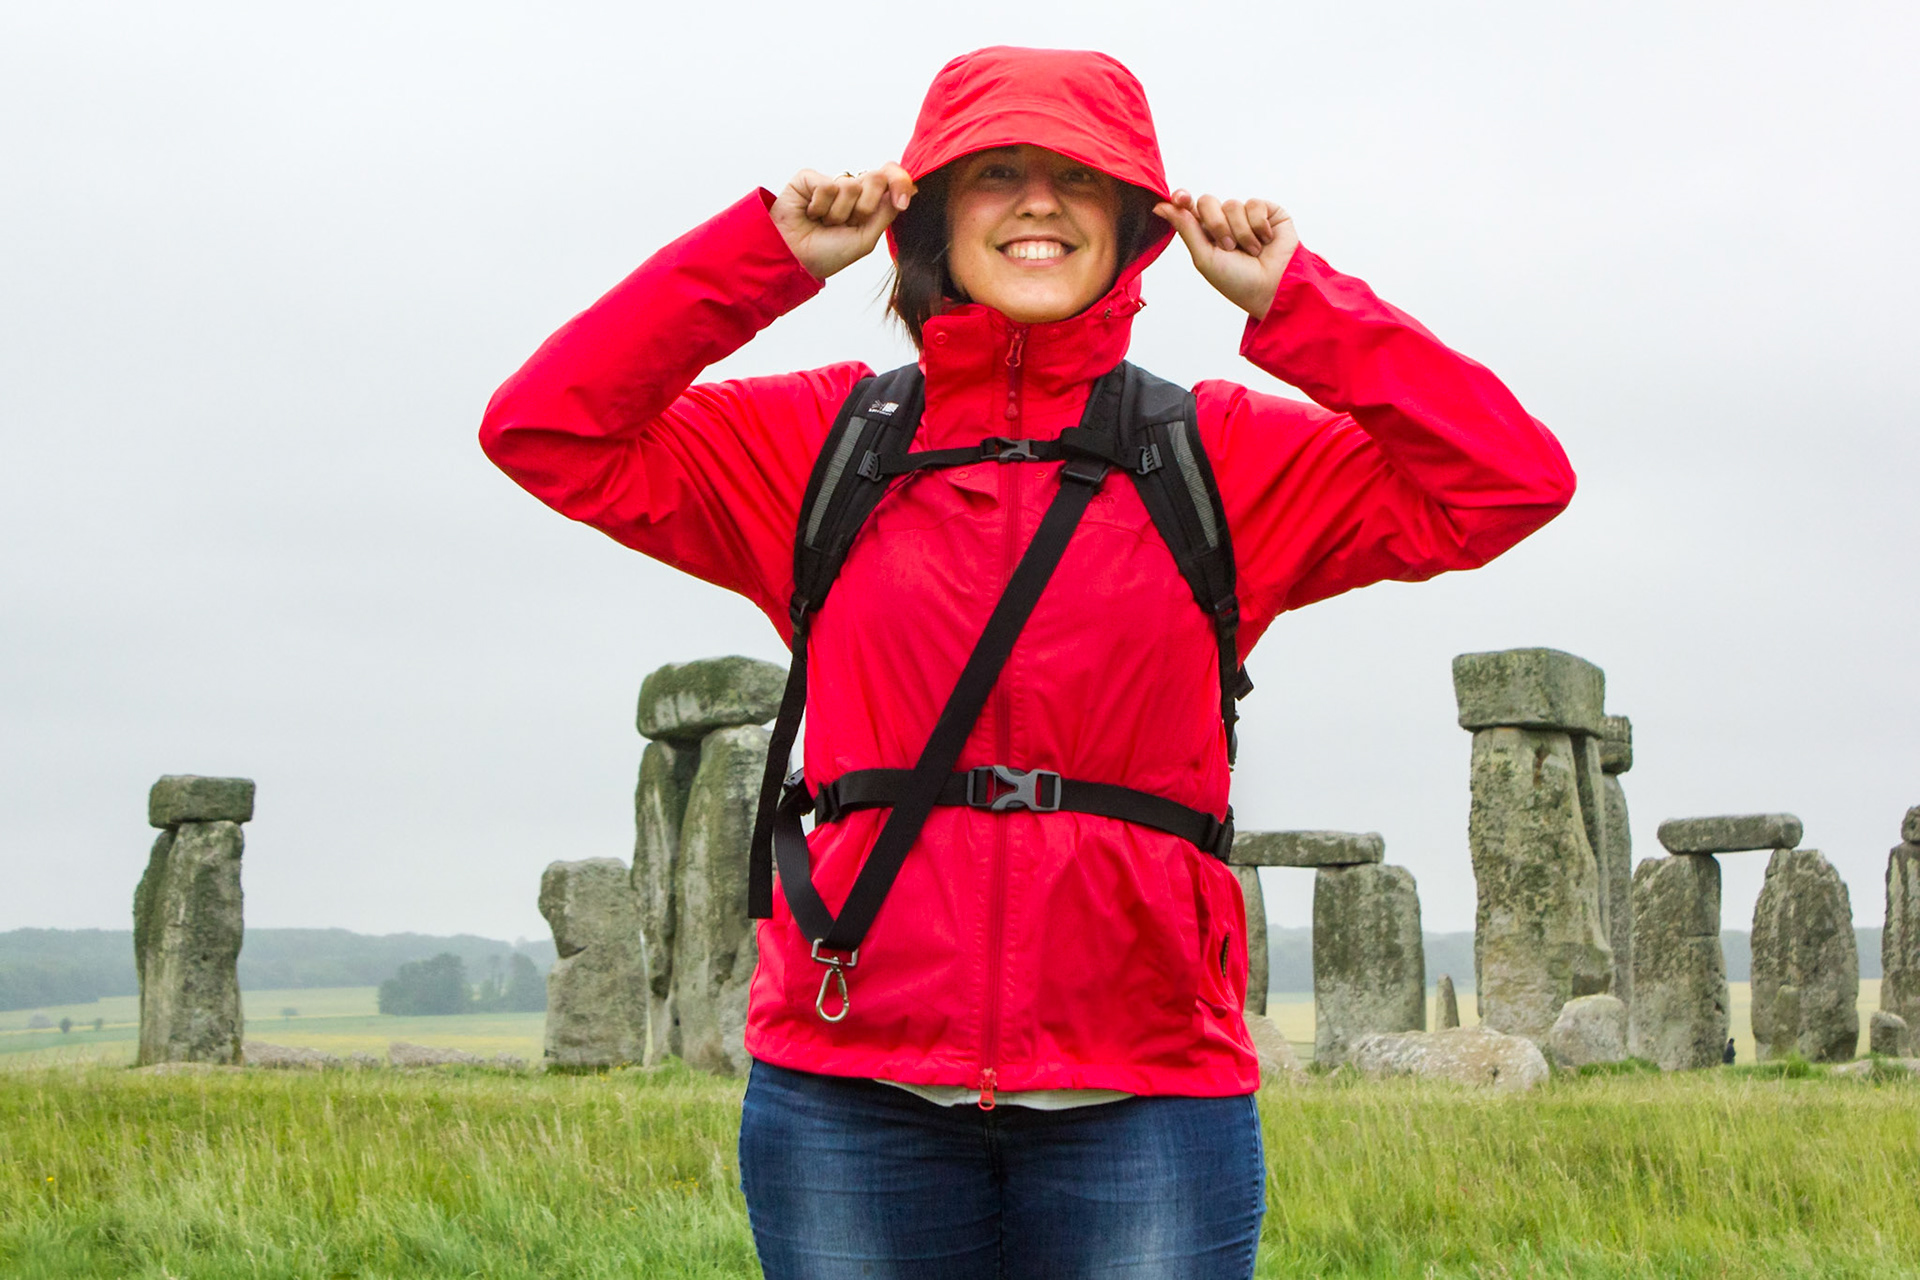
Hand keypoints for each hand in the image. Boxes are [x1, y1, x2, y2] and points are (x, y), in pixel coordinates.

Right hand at [770, 163, 916, 280]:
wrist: (794, 259)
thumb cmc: (826, 254)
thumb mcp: (864, 239)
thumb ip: (886, 213)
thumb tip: (911, 189)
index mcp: (868, 202)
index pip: (892, 179)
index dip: (901, 183)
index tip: (902, 202)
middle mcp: (851, 189)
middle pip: (876, 178)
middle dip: (864, 207)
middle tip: (847, 224)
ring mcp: (830, 182)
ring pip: (851, 185)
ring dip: (838, 214)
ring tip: (824, 223)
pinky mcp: (809, 178)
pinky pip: (827, 185)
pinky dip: (820, 206)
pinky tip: (809, 214)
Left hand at [1153, 191, 1297, 320]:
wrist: (1272, 288)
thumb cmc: (1237, 281)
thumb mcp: (1204, 257)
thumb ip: (1185, 228)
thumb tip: (1160, 206)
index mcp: (1205, 233)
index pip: (1189, 208)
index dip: (1182, 199)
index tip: (1180, 198)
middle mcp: (1224, 221)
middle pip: (1208, 202)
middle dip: (1216, 225)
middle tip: (1228, 247)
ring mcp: (1246, 215)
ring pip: (1232, 205)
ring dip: (1241, 233)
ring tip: (1251, 252)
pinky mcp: (1269, 212)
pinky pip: (1255, 204)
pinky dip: (1258, 226)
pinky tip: (1265, 241)